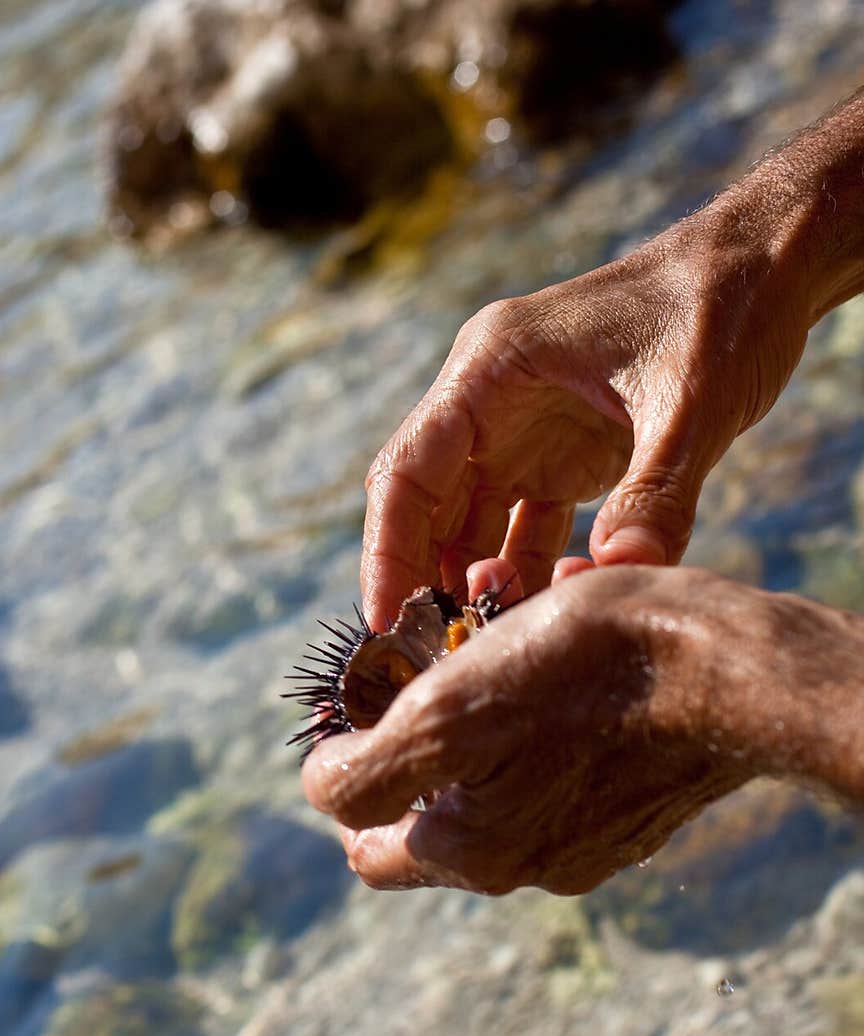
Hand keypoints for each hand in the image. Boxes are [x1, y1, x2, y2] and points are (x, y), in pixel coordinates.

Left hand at [303, 564, 774, 893]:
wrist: (734, 671)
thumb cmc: (585, 676)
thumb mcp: (444, 716)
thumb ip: (363, 772)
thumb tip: (321, 789)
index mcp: (475, 854)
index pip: (372, 852)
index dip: (348, 789)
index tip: (359, 721)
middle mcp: (532, 865)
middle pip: (438, 815)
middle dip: (420, 742)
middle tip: (429, 667)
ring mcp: (593, 841)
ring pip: (502, 785)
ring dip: (482, 724)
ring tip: (494, 647)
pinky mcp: (638, 806)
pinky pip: (562, 769)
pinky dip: (543, 723)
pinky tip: (559, 663)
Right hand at [362, 195, 811, 628]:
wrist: (765, 265)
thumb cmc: (722, 307)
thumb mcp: (694, 402)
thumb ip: (657, 493)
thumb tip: (620, 578)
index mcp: (492, 369)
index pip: (408, 471)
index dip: (388, 552)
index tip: (386, 622)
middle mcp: (491, 399)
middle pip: (427, 505)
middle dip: (426, 580)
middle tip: (437, 654)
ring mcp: (523, 427)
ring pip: (470, 522)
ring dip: (477, 583)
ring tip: (489, 645)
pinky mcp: (560, 452)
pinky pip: (523, 525)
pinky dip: (528, 570)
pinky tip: (544, 610)